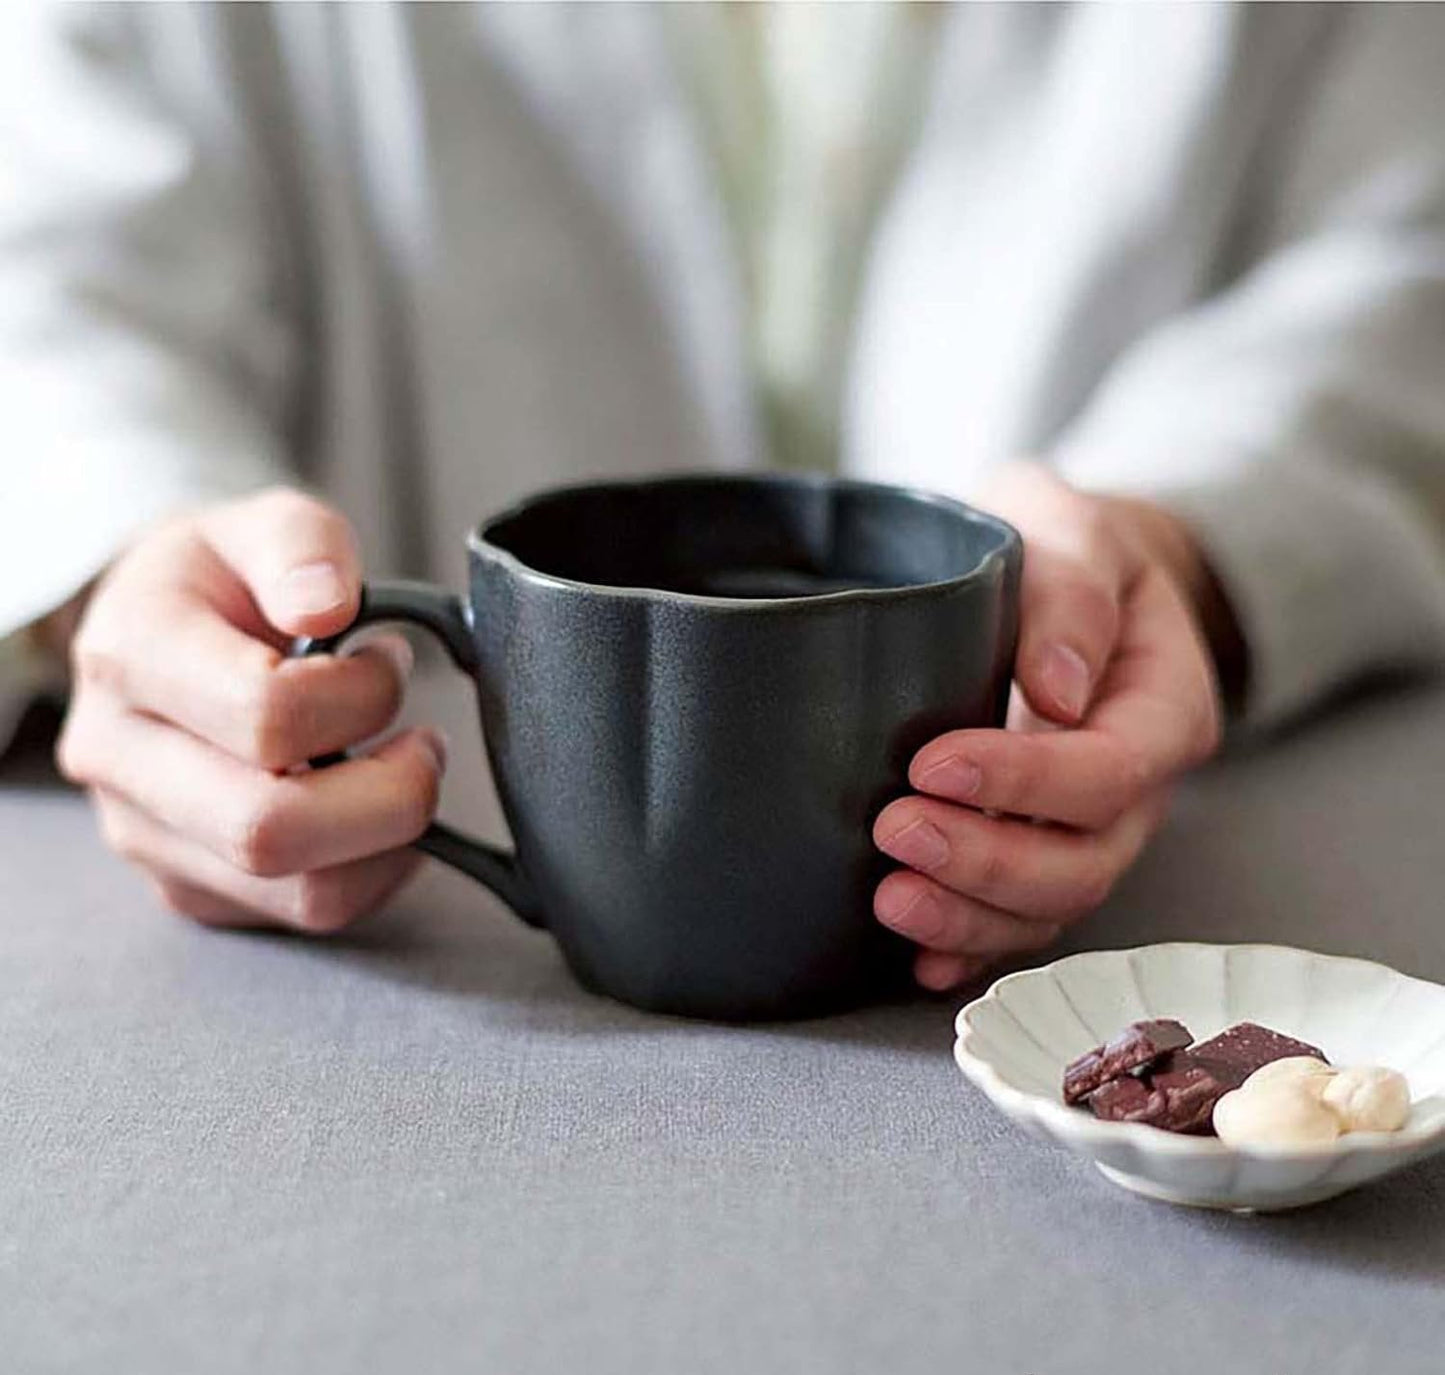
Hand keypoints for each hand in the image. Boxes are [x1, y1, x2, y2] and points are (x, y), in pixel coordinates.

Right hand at [57, 488, 444, 930]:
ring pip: (301, 893)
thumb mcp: (262, 524)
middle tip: (423, 744)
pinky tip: (375, 812)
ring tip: (404, 771)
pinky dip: (374, 871)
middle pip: (270, 830)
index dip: (360, 697)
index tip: (388, 662)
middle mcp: (120, 757)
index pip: (263, 714)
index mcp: (132, 653)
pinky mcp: (188, 886)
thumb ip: (303, 547)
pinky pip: (306, 914)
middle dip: (391, 794)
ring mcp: (146, 835)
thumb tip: (328, 605)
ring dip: (390, 838)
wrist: (160, 627)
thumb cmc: (222, 578)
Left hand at [872, 464, 1228, 989]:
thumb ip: (1072, 591)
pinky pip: (1017, 922)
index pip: (1109, 771)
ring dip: (970, 916)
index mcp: (1165, 709)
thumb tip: (1058, 689)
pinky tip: (917, 958)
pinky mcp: (1039, 850)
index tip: (933, 762)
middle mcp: (1138, 789)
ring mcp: (1091, 832)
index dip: (1025, 781)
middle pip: (1083, 861)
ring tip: (889, 898)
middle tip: (894, 829)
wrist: (1068, 583)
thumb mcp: (1076, 529)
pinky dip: (970, 946)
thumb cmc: (1070, 550)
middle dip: (987, 861)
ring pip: (1050, 907)